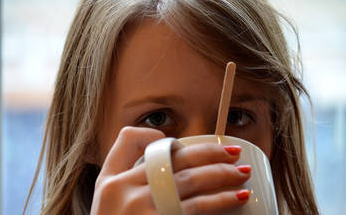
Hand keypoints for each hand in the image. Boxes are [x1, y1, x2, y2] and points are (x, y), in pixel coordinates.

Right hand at [90, 126, 250, 214]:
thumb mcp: (104, 198)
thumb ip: (123, 168)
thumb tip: (158, 142)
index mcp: (113, 182)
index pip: (141, 145)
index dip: (163, 139)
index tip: (191, 146)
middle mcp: (127, 194)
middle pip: (176, 161)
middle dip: (210, 153)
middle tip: (233, 152)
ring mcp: (145, 212)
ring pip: (191, 181)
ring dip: (222, 175)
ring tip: (241, 174)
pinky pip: (197, 208)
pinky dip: (220, 200)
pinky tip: (235, 198)